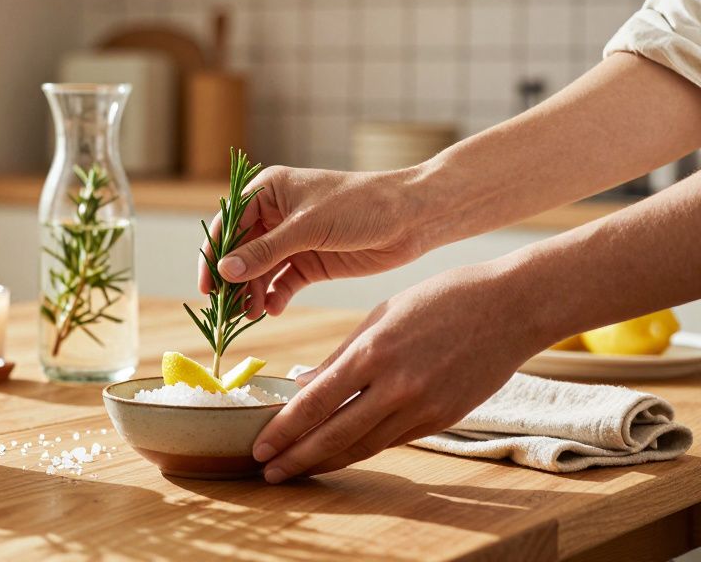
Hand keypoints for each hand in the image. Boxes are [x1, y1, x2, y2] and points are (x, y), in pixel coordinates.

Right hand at [198, 166, 432, 315]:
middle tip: (228, 310)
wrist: (413, 218)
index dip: (214, 254)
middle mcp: (276, 215)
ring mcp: (293, 240)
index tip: (207, 287)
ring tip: (252, 314)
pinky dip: (275, 297)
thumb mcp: (308, 226)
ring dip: (253, 292)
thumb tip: (226, 270)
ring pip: (260, 271)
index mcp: (269, 191)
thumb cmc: (361, 205)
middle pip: (241, 251)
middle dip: (234, 280)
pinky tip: (272, 309)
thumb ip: (266, 250)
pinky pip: (282, 282)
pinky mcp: (310, 262)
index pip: (229, 223)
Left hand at [251, 261, 550, 481]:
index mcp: (374, 352)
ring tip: (298, 469)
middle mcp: (397, 386)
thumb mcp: (380, 316)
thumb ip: (340, 356)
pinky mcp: (443, 419)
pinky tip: (341, 454)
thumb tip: (302, 385)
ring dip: (327, 462)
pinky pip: (393, 440)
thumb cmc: (440, 300)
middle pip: (336, 435)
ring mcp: (423, 407)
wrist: (510, 308)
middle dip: (298, 458)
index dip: (285, 430)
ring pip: (365, 446)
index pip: (316, 402)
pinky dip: (363, 449)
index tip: (261, 446)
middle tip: (268, 472)